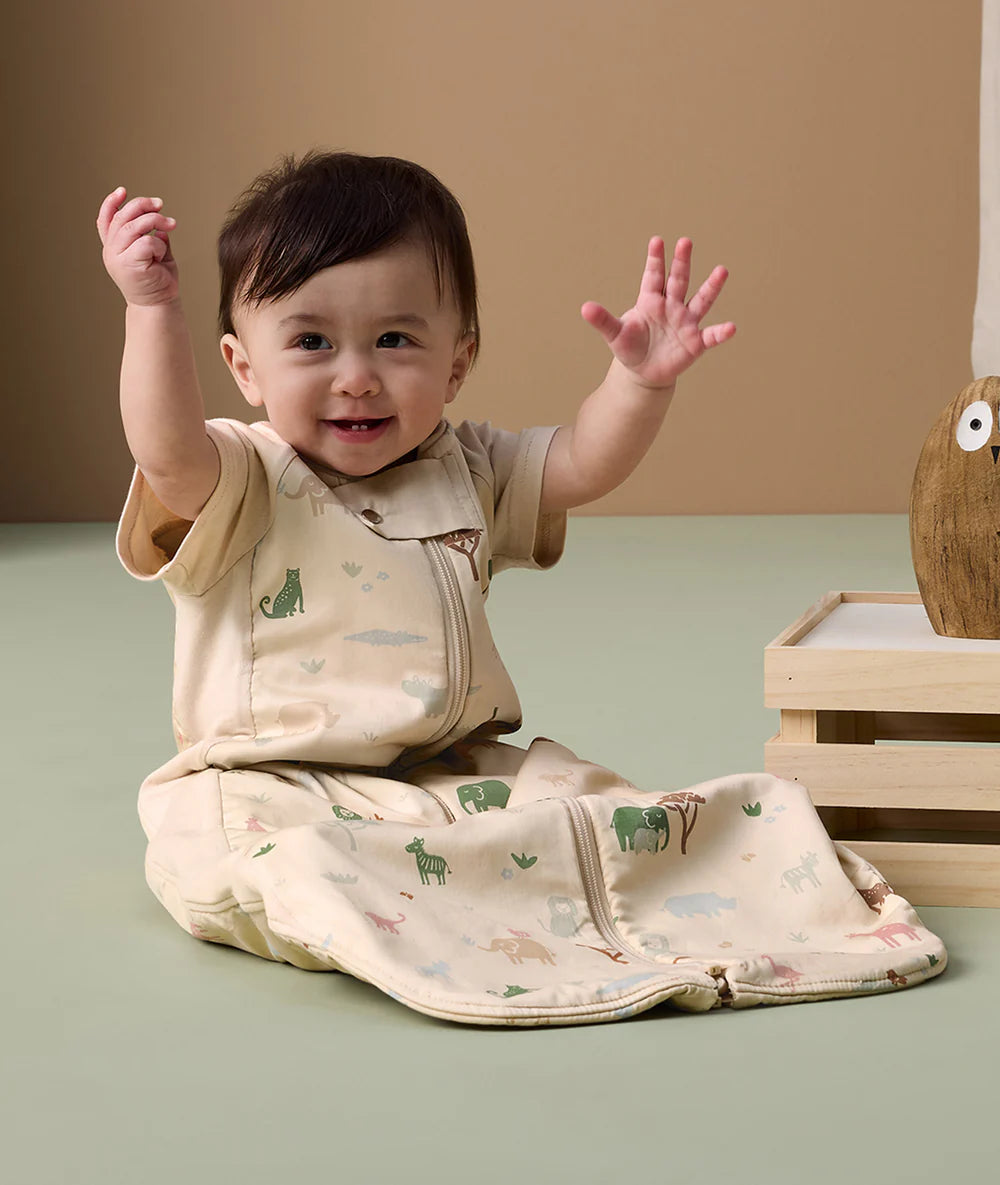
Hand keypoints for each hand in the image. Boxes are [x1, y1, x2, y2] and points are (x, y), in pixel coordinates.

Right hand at [96, 186, 179, 306]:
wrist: (159, 306)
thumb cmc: (158, 280)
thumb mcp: (154, 253)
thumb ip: (152, 236)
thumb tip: (159, 222)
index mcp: (114, 247)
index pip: (105, 220)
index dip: (111, 203)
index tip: (123, 190)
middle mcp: (111, 251)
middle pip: (122, 218)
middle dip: (142, 206)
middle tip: (161, 205)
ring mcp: (117, 258)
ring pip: (134, 226)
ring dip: (155, 221)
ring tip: (171, 224)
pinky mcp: (128, 265)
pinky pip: (145, 242)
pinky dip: (158, 244)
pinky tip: (162, 254)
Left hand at [581, 236, 734, 389]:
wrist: (644, 371)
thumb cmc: (630, 347)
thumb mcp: (615, 334)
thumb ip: (603, 320)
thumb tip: (584, 307)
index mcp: (650, 300)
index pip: (653, 276)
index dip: (655, 259)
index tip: (656, 241)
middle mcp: (671, 306)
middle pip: (678, 280)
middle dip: (681, 262)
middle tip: (685, 241)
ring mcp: (685, 322)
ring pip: (701, 300)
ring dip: (711, 287)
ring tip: (722, 270)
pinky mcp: (695, 342)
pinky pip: (710, 336)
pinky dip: (721, 333)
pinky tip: (731, 328)